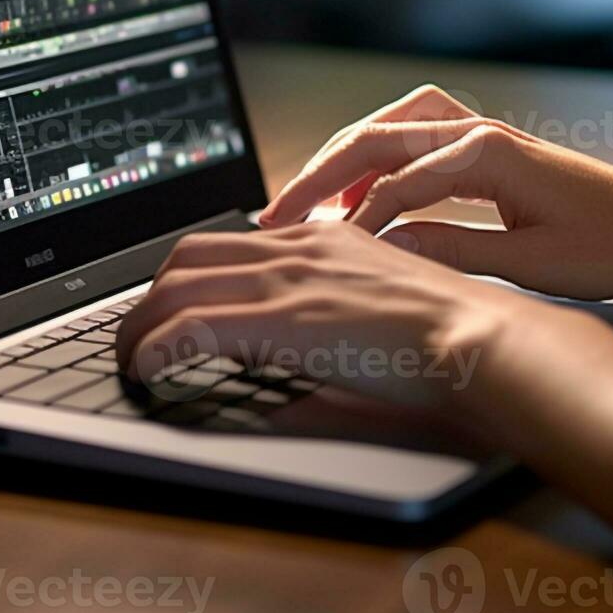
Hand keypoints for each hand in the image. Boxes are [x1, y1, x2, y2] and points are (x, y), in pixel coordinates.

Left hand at [114, 221, 612, 409]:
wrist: (482, 339)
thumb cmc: (452, 335)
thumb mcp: (386, 300)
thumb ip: (343, 302)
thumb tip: (310, 333)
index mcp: (324, 239)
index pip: (229, 242)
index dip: (187, 275)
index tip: (172, 307)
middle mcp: (297, 248)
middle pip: (188, 255)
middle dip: (148, 298)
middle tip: (137, 337)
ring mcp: (285, 280)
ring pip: (176, 286)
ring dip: (139, 326)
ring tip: (130, 361)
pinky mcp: (279, 320)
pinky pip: (188, 326)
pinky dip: (155, 349)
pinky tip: (148, 373)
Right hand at [258, 85, 612, 300]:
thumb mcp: (530, 265)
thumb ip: (450, 252)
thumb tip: (384, 248)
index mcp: (488, 155)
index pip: (392, 183)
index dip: (349, 222)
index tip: (313, 256)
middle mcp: (480, 132)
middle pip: (375, 137)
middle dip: (320, 174)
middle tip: (274, 214)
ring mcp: (485, 134)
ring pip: (392, 125)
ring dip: (345, 155)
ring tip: (308, 196)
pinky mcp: (491, 148)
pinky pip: (417, 135)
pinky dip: (380, 154)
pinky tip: (363, 188)